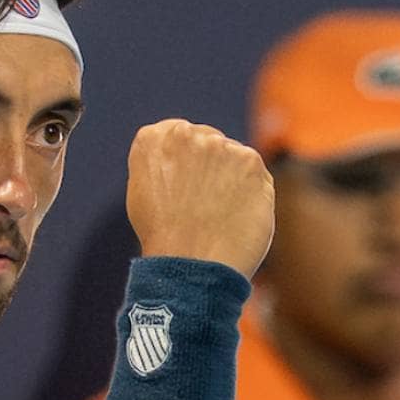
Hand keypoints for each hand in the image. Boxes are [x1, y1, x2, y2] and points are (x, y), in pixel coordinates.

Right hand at [124, 119, 275, 276]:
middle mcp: (187, 134)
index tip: (185, 188)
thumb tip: (187, 159)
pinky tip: (237, 216)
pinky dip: (251, 194)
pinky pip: (256, 175)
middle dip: (210, 168)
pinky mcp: (251, 162)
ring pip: (233, 158)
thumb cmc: (163, 238)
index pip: (178, 137)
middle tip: (203, 205)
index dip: (186, 164)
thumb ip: (163, 163)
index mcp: (154, 139)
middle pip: (208, 143)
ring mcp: (221, 146)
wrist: (190, 264)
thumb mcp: (143, 192)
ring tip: (219, 216)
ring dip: (231, 180)